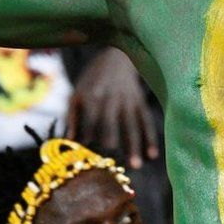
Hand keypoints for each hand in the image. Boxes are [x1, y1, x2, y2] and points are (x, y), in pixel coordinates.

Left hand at [66, 47, 158, 168]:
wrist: (117, 58)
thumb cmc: (92, 80)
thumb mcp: (78, 93)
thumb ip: (73, 116)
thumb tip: (70, 140)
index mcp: (93, 95)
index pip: (90, 118)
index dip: (88, 135)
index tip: (87, 155)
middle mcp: (112, 98)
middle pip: (113, 122)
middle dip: (113, 140)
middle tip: (112, 162)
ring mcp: (129, 101)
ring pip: (133, 125)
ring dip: (135, 145)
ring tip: (137, 165)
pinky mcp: (141, 103)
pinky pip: (147, 122)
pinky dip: (151, 138)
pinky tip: (153, 155)